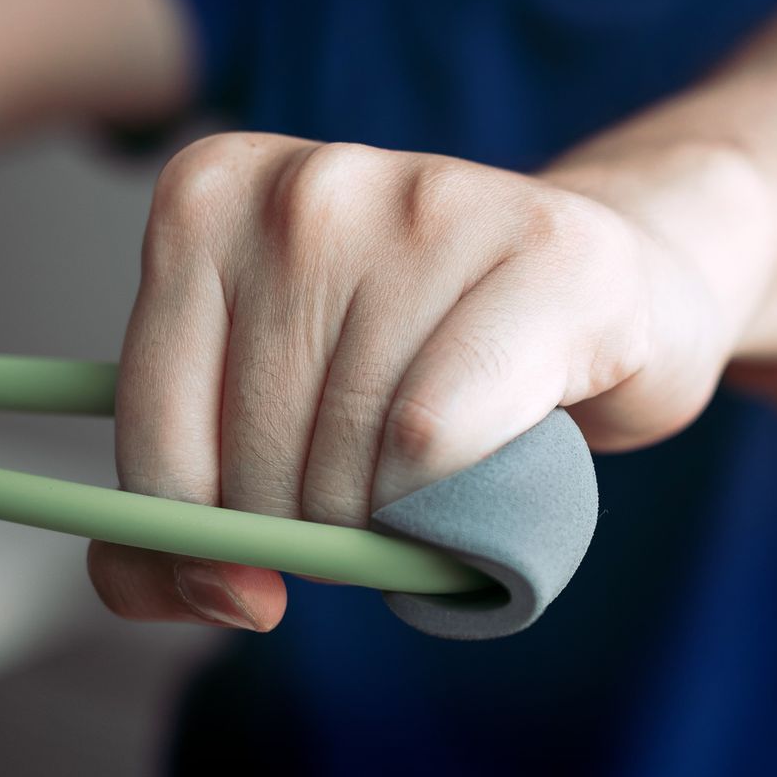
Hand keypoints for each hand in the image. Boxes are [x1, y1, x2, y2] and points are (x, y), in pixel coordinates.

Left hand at [89, 133, 738, 630]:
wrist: (621, 279)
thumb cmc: (439, 354)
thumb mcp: (280, 399)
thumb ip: (194, 502)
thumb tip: (212, 591)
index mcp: (208, 197)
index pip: (155, 434)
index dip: (198, 541)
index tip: (251, 573)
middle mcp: (307, 186)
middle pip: (259, 458)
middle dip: (313, 533)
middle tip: (376, 513)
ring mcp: (426, 201)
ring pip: (353, 456)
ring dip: (395, 523)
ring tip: (442, 479)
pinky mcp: (541, 249)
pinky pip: (440, 436)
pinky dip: (454, 499)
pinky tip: (492, 464)